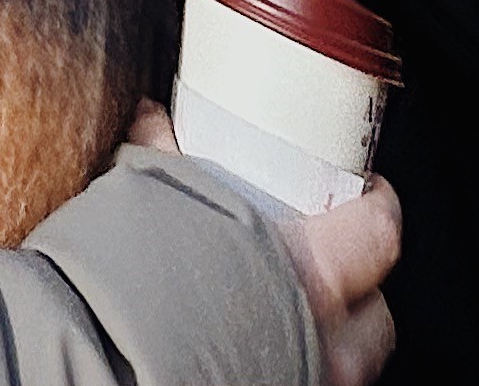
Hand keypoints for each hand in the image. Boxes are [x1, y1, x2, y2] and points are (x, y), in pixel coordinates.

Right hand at [120, 105, 398, 385]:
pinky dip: (294, 368)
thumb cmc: (135, 292)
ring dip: (330, 338)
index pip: (380, 234)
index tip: (364, 189)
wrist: (99, 371)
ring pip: (350, 365)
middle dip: (358, 288)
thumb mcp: (156, 204)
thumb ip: (166, 158)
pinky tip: (255, 352)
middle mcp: (325, 348)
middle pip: (376, 314)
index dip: (377, 207)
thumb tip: (152, 120)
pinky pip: (307, 384)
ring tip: (288, 312)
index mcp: (311, 277)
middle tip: (326, 259)